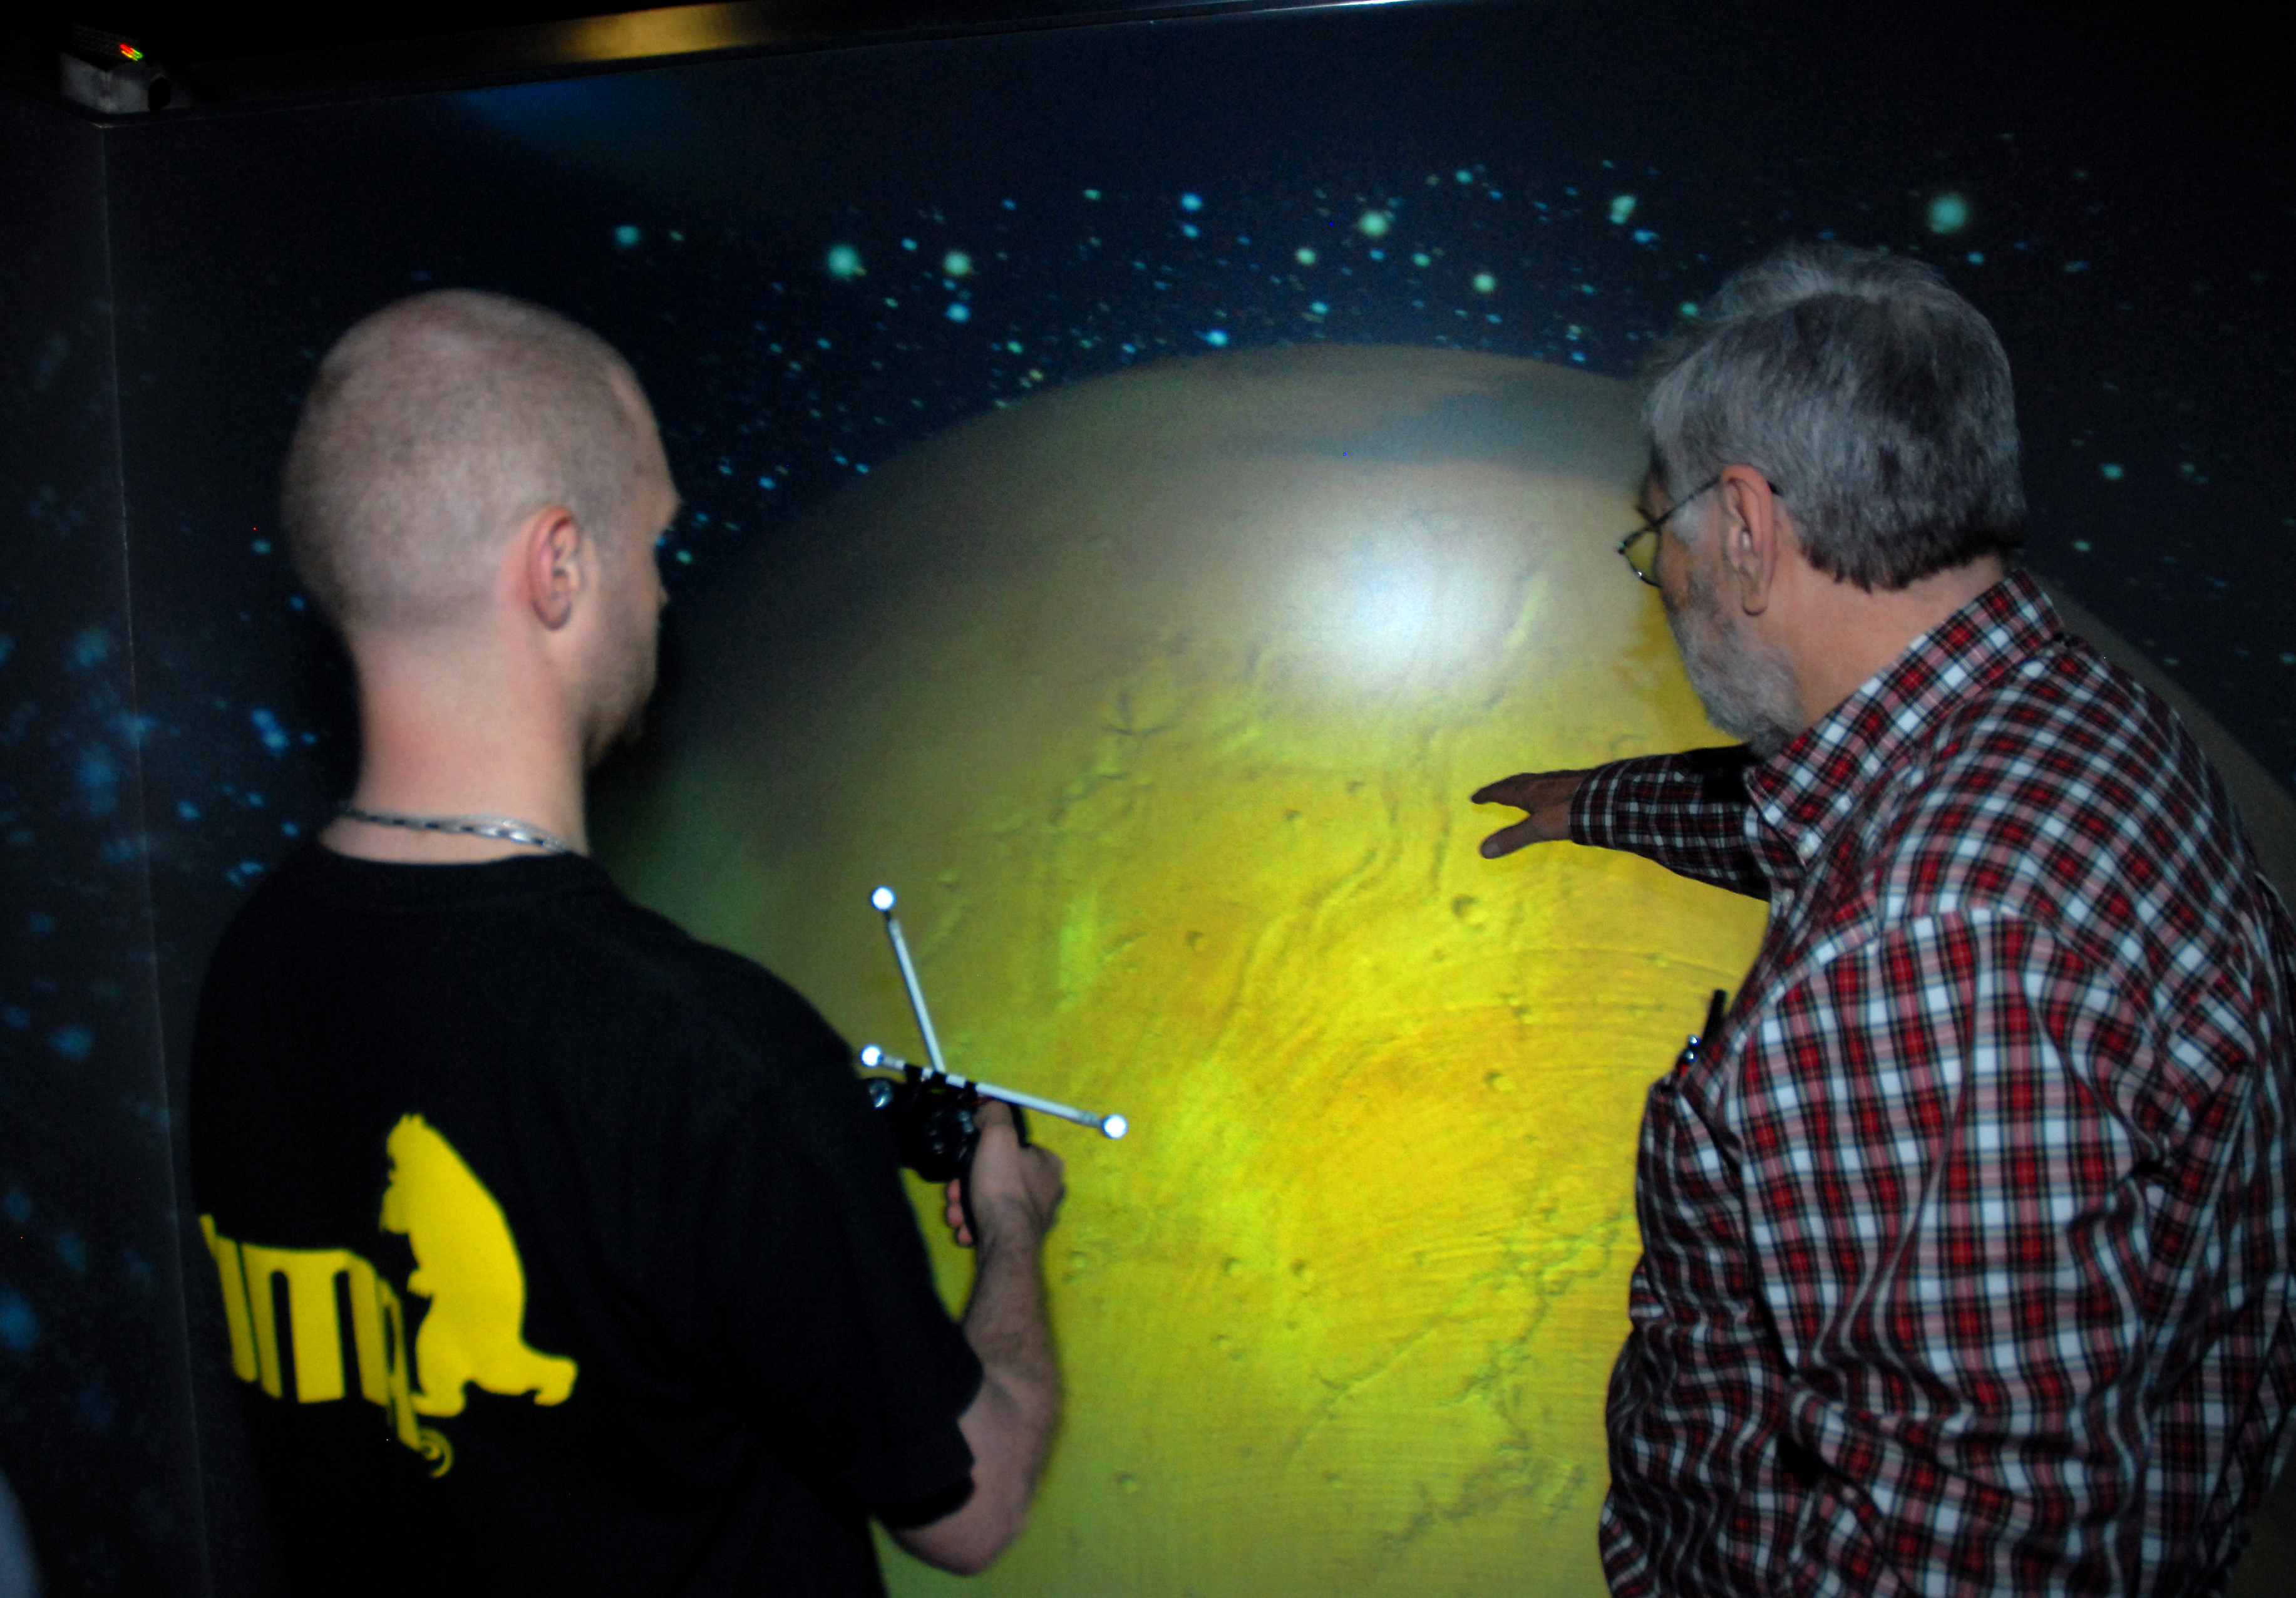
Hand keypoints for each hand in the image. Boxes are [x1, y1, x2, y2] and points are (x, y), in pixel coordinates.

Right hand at [944, 1101, 1064, 1250]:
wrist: (1004, 1241)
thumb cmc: (1003, 1185)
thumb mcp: (997, 1135)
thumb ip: (994, 1114)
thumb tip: (987, 1110)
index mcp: (1049, 1164)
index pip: (1013, 1148)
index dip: (983, 1152)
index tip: (965, 1161)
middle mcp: (1047, 1190)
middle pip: (997, 1177)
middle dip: (968, 1185)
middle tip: (954, 1192)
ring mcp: (1034, 1217)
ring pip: (991, 1202)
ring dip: (966, 1206)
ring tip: (956, 1215)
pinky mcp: (1021, 1239)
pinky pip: (993, 1224)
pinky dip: (975, 1224)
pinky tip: (966, 1229)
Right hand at [1471, 769, 1590, 858]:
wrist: (1607, 798)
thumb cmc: (1570, 813)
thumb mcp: (1539, 829)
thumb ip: (1514, 838)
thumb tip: (1483, 851)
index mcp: (1530, 791)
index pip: (1503, 791)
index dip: (1489, 794)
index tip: (1475, 797)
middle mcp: (1543, 782)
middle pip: (1517, 782)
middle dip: (1503, 787)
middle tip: (1492, 791)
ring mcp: (1562, 780)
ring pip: (1536, 780)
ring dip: (1523, 785)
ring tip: (1519, 790)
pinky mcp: (1578, 781)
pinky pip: (1552, 782)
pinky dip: (1543, 787)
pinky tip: (1552, 792)